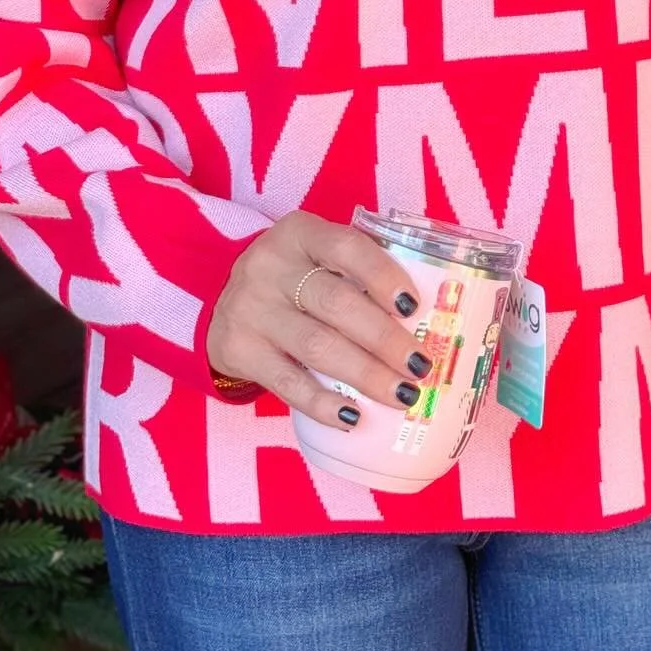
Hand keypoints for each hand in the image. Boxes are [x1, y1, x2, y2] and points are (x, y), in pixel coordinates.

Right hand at [206, 211, 429, 430]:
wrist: (224, 304)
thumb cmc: (293, 280)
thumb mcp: (316, 257)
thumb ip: (358, 272)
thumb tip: (427, 317)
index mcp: (299, 233)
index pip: (346, 247)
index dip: (383, 276)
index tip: (414, 306)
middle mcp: (270, 266)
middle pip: (336, 303)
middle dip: (385, 338)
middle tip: (421, 365)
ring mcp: (250, 308)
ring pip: (316, 345)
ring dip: (365, 374)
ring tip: (402, 394)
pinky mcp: (237, 349)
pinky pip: (287, 382)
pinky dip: (323, 403)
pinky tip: (353, 417)